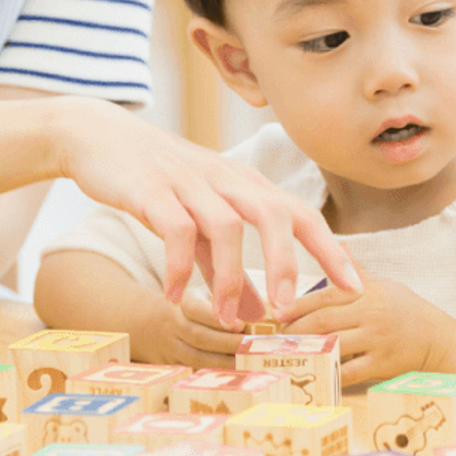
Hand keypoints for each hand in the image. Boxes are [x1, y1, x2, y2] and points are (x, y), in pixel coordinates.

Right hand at [53, 97, 362, 327]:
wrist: (100, 138)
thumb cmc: (161, 185)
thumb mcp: (199, 226)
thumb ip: (226, 270)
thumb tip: (256, 315)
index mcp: (247, 185)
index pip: (301, 215)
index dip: (331, 250)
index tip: (355, 288)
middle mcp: (226, 179)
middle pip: (273, 214)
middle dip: (286, 263)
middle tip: (286, 311)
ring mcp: (190, 181)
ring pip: (226, 225)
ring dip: (227, 276)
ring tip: (224, 318)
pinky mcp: (151, 189)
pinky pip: (174, 228)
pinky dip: (178, 264)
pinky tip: (173, 295)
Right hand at [131, 292, 248, 368]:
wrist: (146, 323)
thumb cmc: (188, 308)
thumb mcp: (200, 296)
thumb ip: (222, 301)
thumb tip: (259, 312)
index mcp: (183, 302)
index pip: (196, 309)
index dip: (216, 318)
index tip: (240, 325)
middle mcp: (174, 324)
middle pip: (199, 336)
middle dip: (229, 344)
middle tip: (253, 348)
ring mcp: (170, 347)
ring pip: (196, 357)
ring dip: (223, 362)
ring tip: (247, 363)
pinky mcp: (171, 364)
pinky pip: (192, 371)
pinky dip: (212, 375)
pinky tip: (233, 376)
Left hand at [278, 271, 453, 385]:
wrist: (439, 339)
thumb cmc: (408, 311)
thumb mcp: (385, 285)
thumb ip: (357, 270)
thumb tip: (340, 244)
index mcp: (369, 292)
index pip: (326, 297)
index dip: (298, 306)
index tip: (278, 313)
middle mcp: (372, 313)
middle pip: (323, 321)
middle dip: (295, 330)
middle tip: (275, 338)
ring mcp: (377, 339)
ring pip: (332, 345)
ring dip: (306, 352)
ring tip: (286, 356)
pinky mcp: (382, 363)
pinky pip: (348, 371)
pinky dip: (328, 374)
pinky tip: (312, 376)